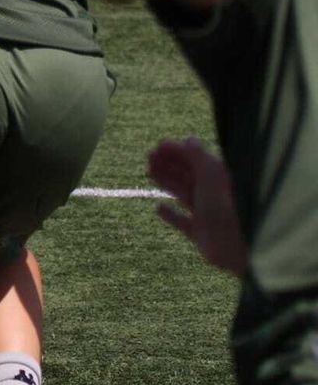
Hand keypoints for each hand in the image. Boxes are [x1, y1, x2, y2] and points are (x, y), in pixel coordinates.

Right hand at [148, 136, 245, 275]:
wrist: (236, 246)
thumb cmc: (226, 207)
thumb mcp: (210, 176)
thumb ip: (198, 157)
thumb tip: (189, 139)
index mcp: (218, 179)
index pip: (195, 160)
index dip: (177, 151)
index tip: (158, 145)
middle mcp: (212, 195)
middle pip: (187, 175)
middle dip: (168, 165)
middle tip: (149, 157)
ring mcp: (206, 214)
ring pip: (182, 194)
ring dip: (166, 182)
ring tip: (149, 173)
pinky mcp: (199, 233)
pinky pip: (182, 221)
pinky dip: (170, 215)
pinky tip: (158, 208)